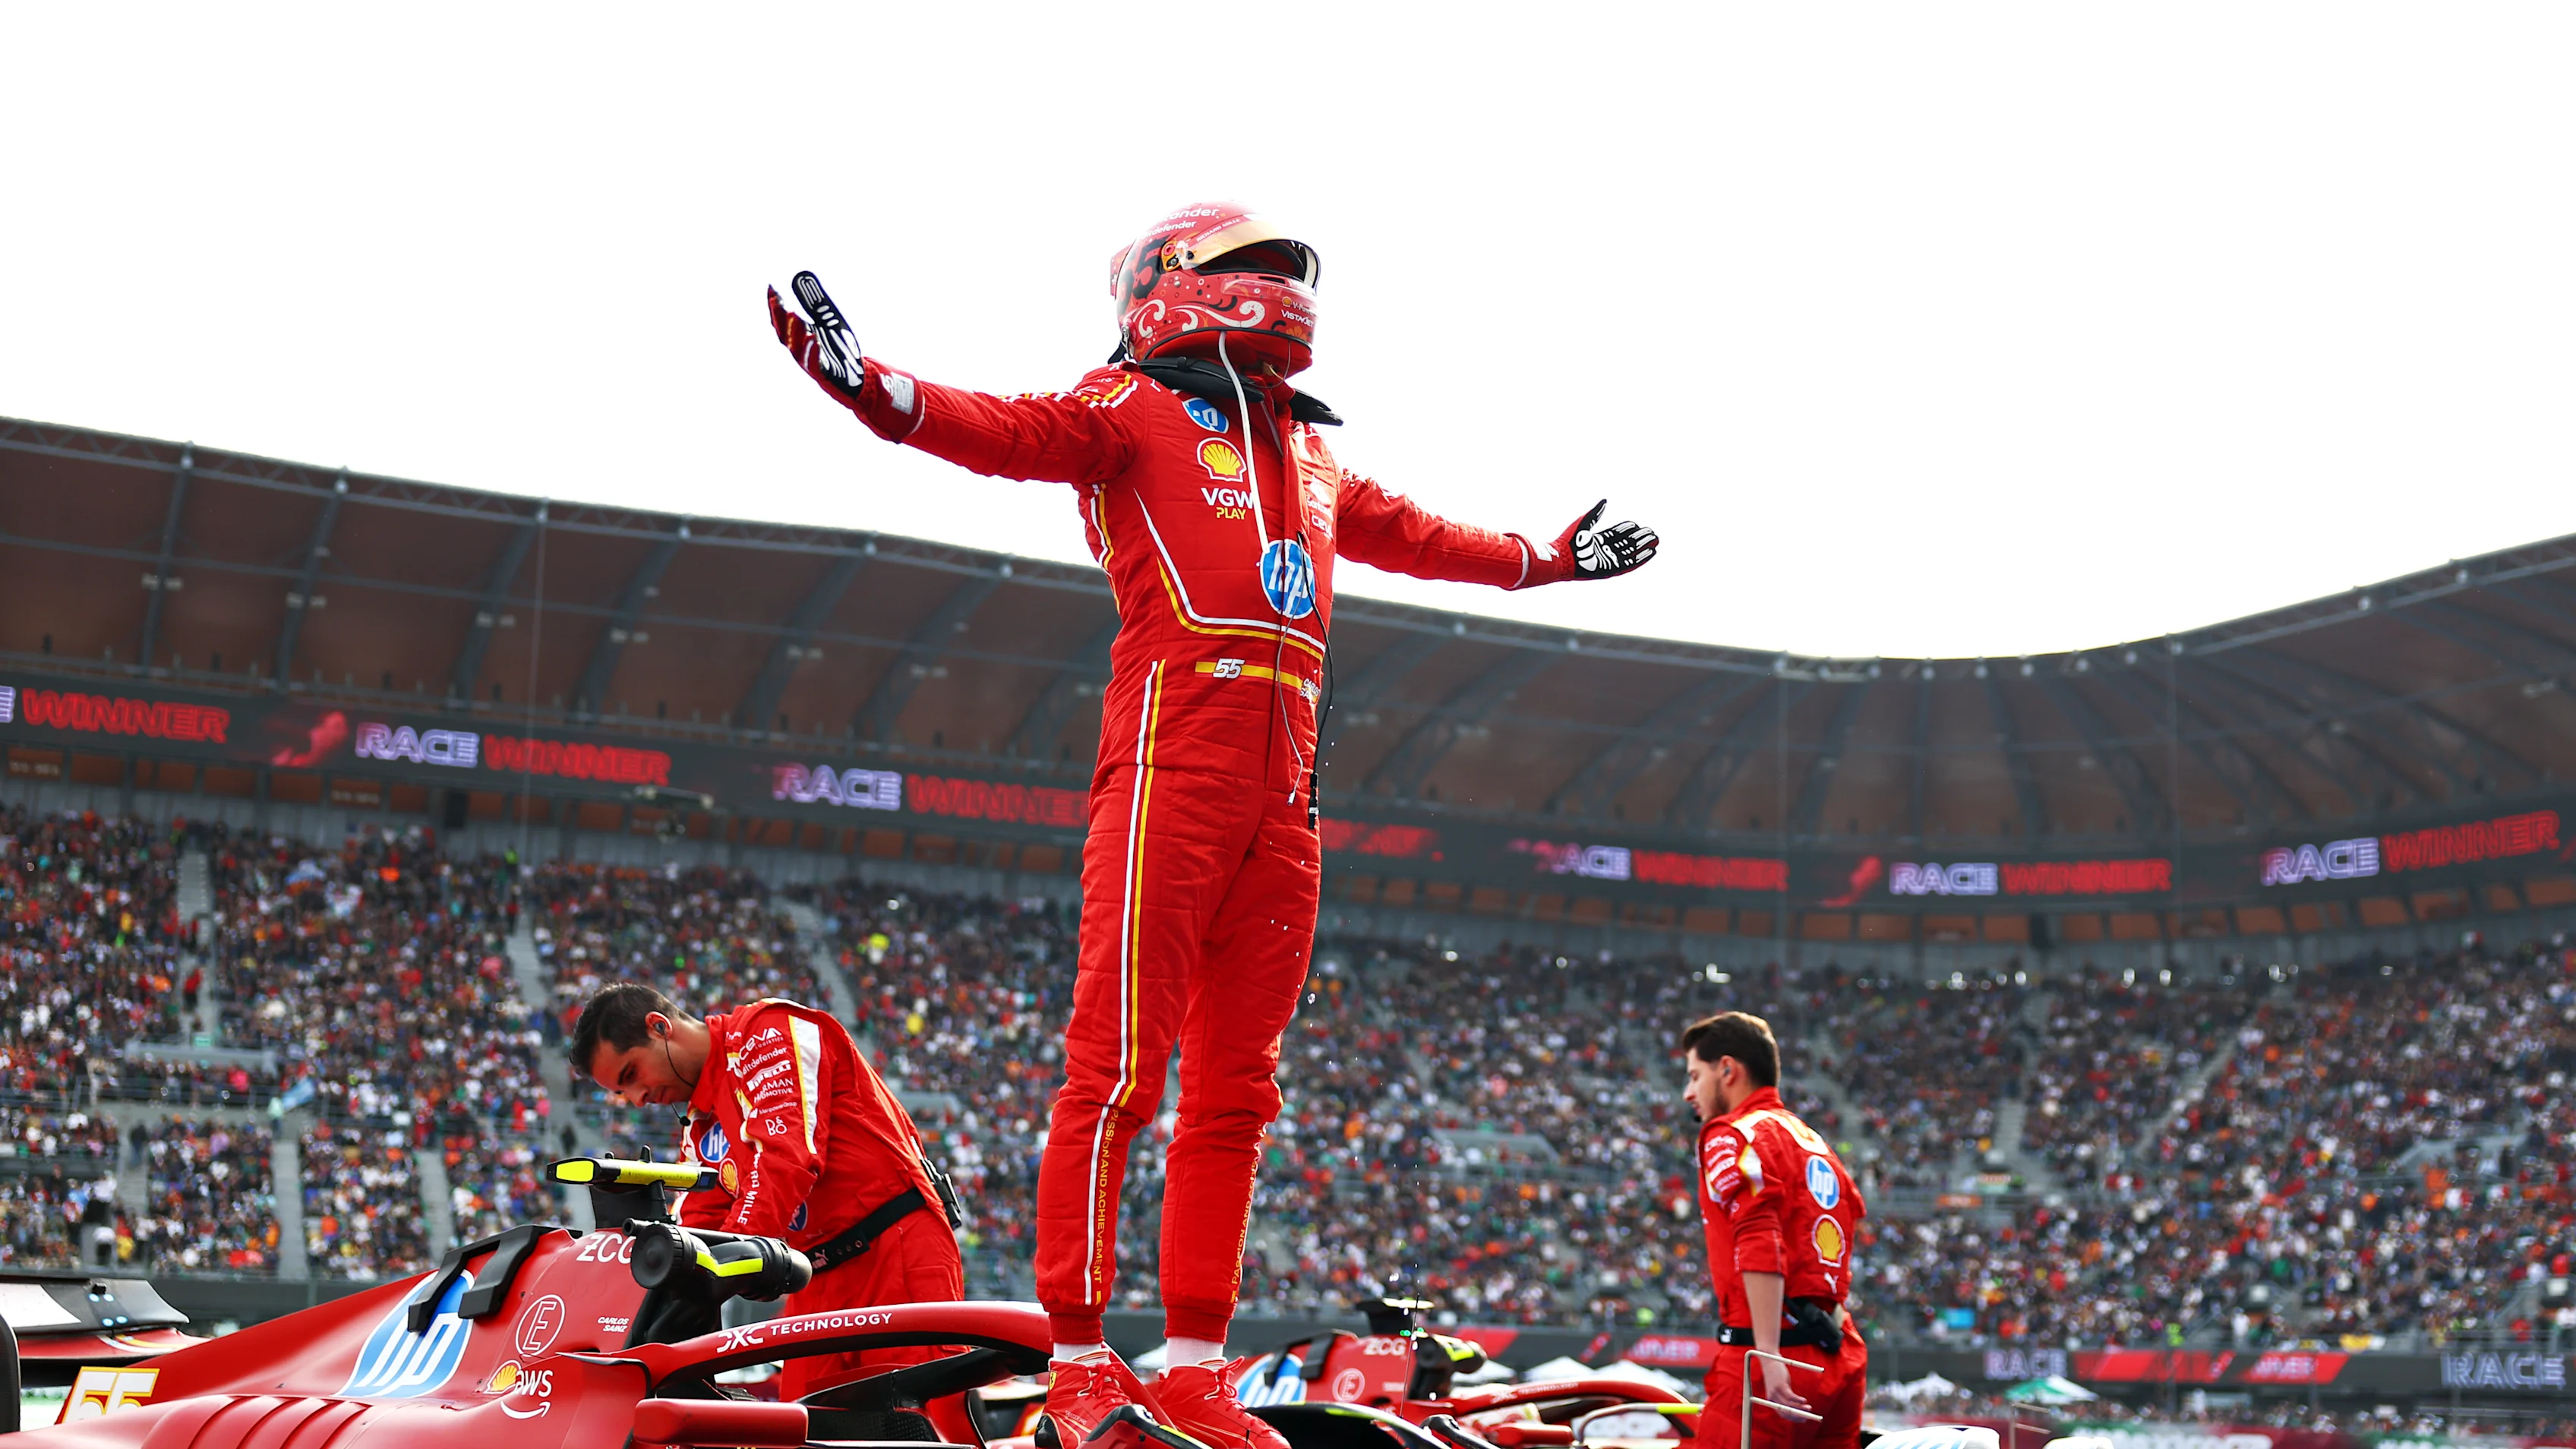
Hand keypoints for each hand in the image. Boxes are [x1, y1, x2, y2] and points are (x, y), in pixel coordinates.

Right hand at [767, 270, 866, 408]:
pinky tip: (813, 337)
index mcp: (798, 337)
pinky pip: (814, 363)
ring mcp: (810, 363)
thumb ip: (816, 303)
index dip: (775, 305)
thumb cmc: (839, 347)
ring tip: (794, 315)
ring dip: (794, 332)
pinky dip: (812, 350)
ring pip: (796, 348)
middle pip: (784, 334)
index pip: (781, 320)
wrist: (856, 376)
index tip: (772, 288)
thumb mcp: (828, 320)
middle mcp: (799, 350)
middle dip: (779, 317)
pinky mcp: (823, 374)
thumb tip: (802, 277)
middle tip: (778, 300)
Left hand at [1554, 500, 1657, 578]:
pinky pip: (1629, 564)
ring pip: (1631, 552)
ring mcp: (1608, 561)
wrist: (1562, 558)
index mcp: (1597, 541)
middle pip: (1627, 543)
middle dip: (1640, 538)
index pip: (1617, 534)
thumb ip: (1596, 513)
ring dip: (1644, 547)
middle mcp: (1604, 551)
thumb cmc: (1569, 540)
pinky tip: (1651, 552)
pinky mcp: (1611, 569)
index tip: (1637, 524)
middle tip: (1652, 532)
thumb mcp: (1584, 522)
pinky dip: (1641, 558)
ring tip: (1655, 540)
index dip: (1627, 529)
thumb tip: (1605, 501)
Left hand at [1759, 1355, 1809, 1414]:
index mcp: (1772, 1400)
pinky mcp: (1780, 1385)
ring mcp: (1776, 1392)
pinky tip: (1804, 1400)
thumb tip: (1798, 1403)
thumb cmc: (1776, 1374)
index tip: (1804, 1419)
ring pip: (1789, 1405)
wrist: (1768, 1360)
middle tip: (1808, 1417)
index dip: (1794, 1418)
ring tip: (1809, 1408)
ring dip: (1800, 1408)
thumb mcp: (1781, 1386)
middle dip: (1798, 1416)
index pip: (1783, 1414)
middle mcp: (1772, 1398)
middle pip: (1786, 1412)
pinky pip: (1790, 1396)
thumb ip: (1786, 1394)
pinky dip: (1798, 1400)